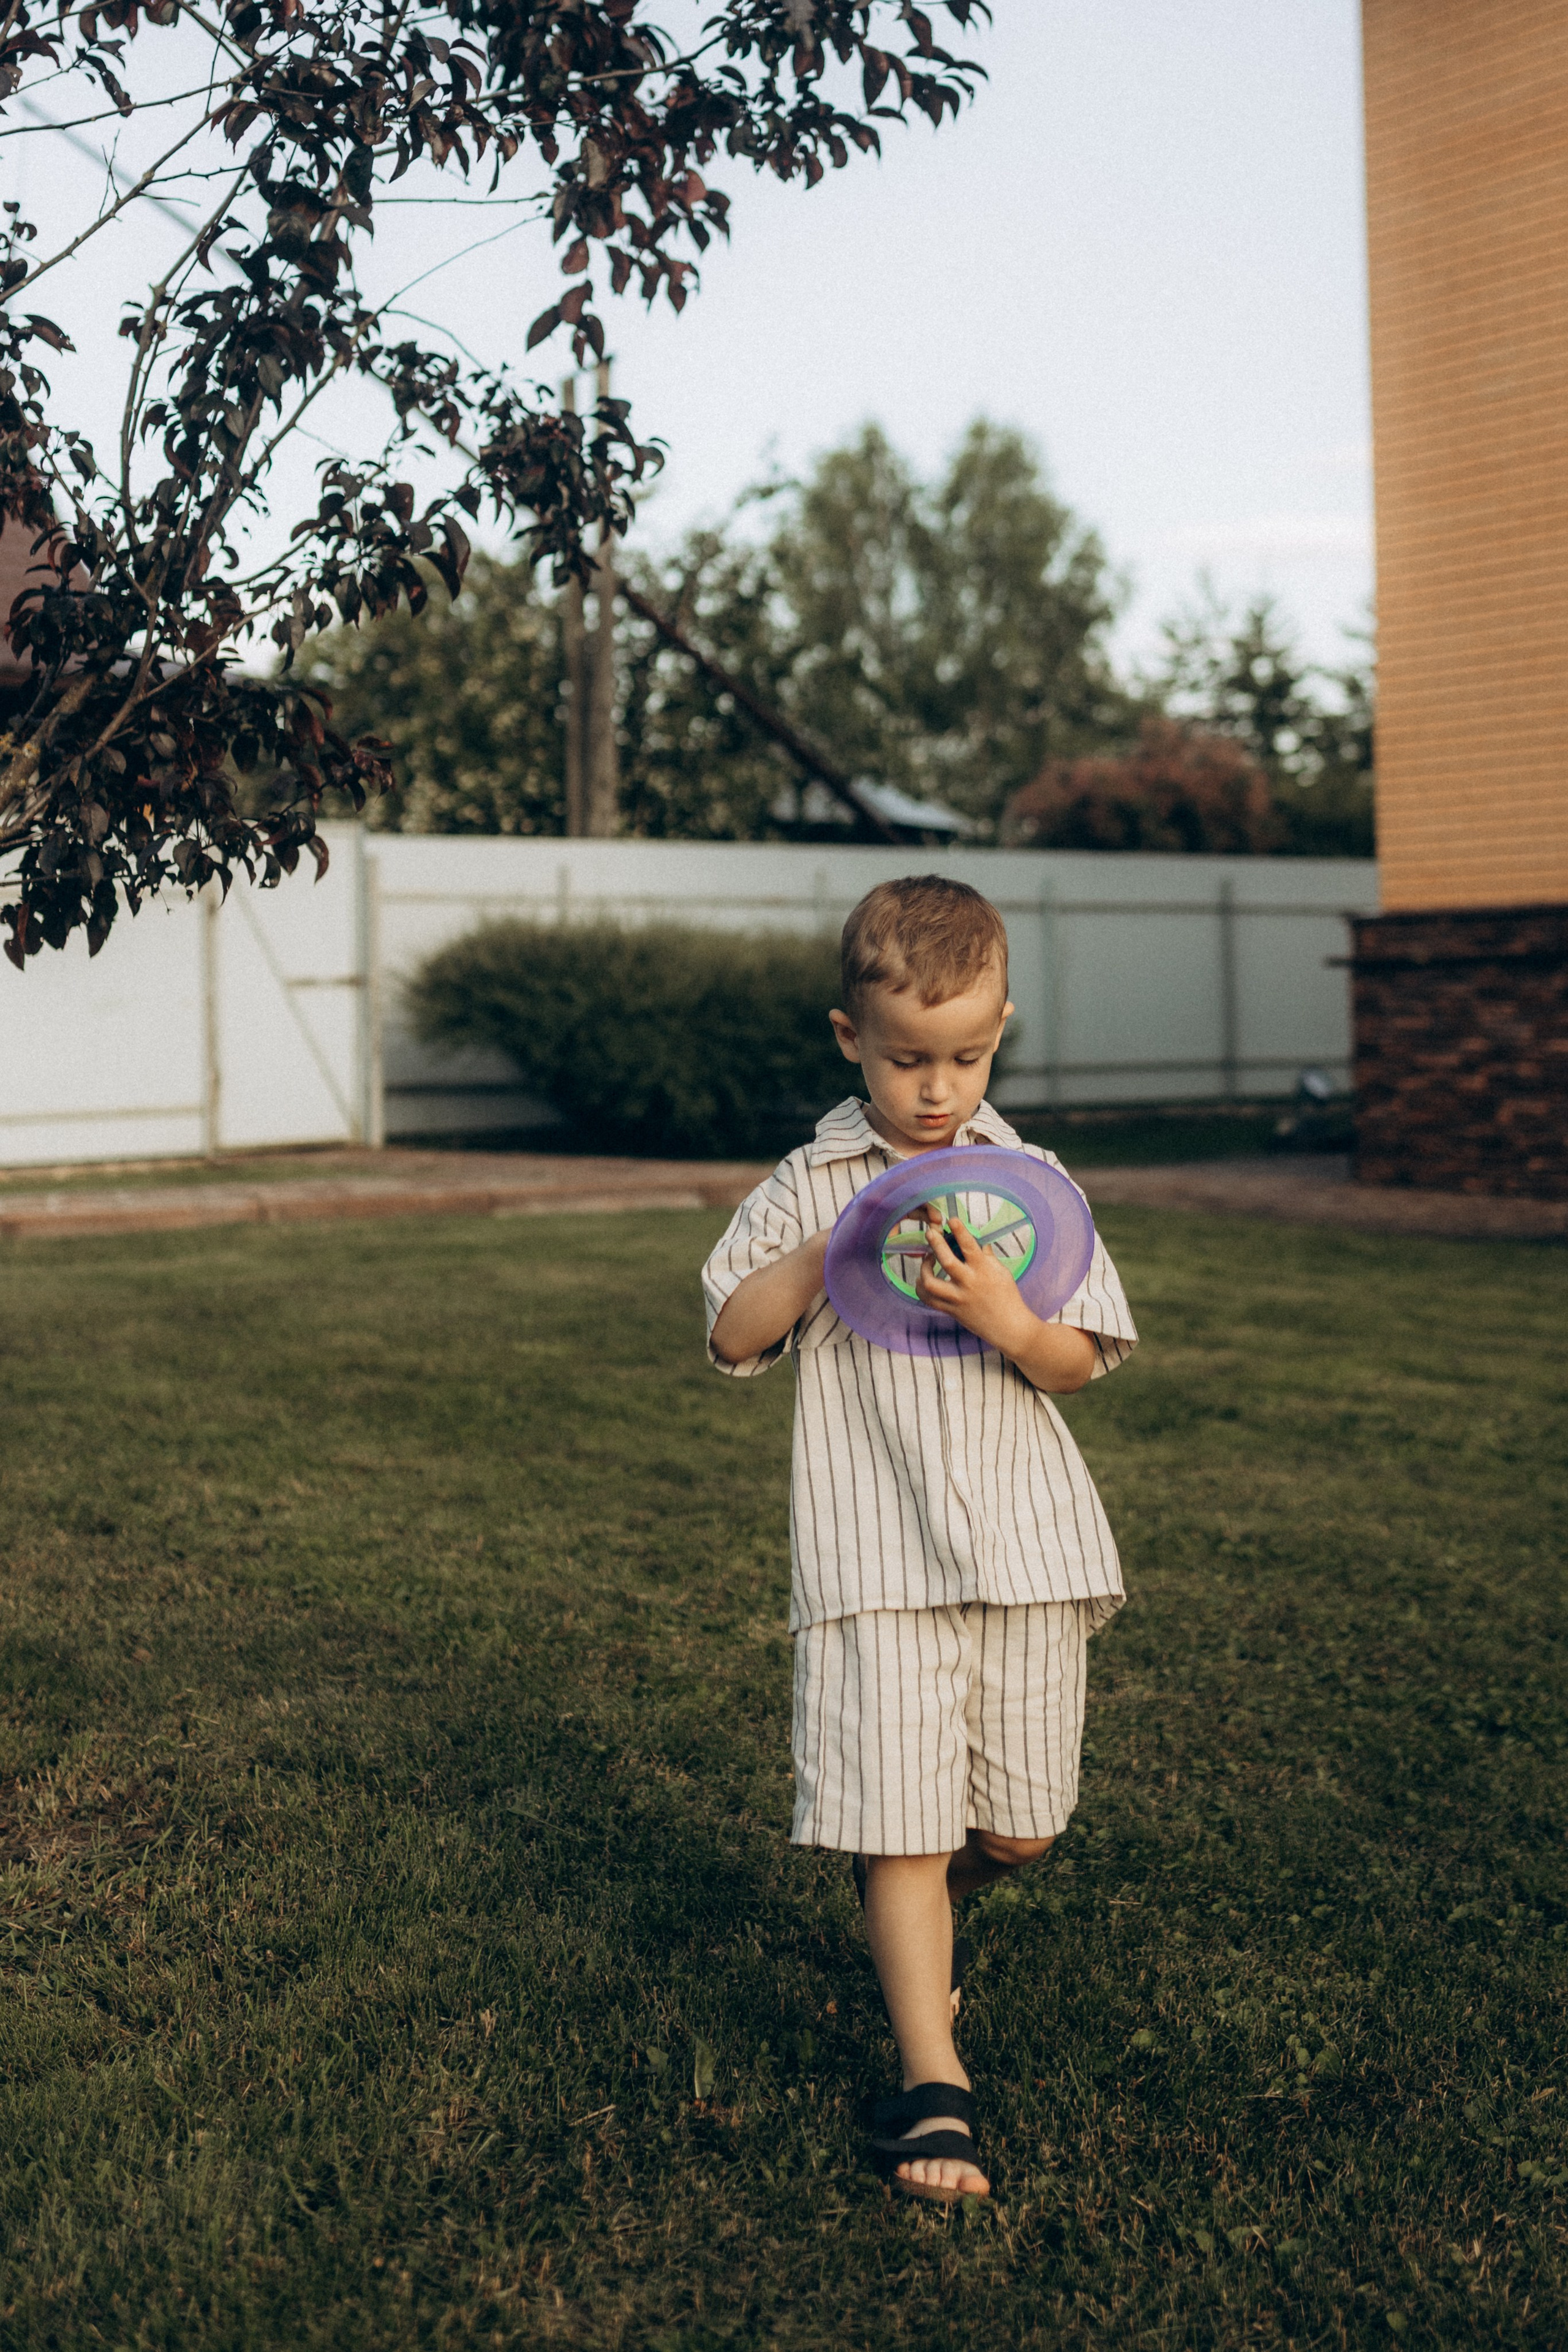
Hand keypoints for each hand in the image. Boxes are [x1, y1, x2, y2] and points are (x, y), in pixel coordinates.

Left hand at [913, 1210, 1033, 1354]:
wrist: (1009, 1327)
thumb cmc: (1008, 1297)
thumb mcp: (1002, 1272)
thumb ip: (988, 1257)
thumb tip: (980, 1243)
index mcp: (984, 1270)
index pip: (970, 1246)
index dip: (960, 1231)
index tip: (951, 1219)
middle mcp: (969, 1283)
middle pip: (946, 1261)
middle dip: (936, 1244)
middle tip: (930, 1232)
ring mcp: (959, 1298)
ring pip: (932, 1283)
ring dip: (924, 1269)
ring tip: (926, 1260)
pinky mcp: (952, 1311)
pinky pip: (929, 1300)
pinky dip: (921, 1289)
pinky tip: (922, 1280)